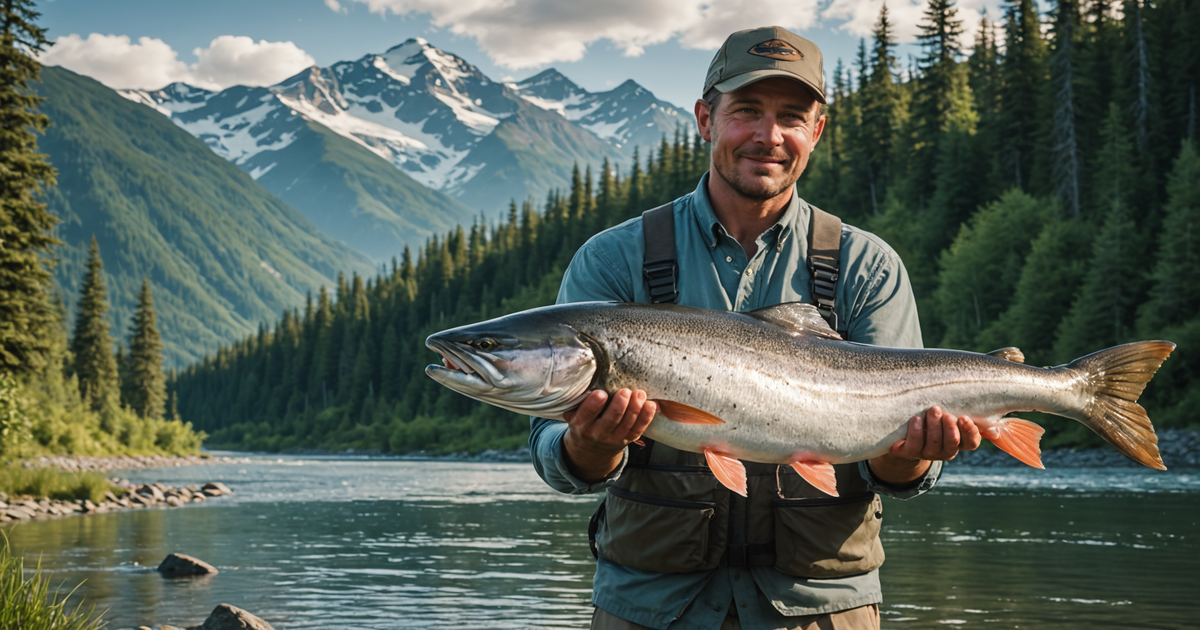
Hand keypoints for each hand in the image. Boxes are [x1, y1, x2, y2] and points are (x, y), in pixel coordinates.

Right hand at [561, 389, 656, 482]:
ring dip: (635, 407)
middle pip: (611, 419)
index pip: (587, 414)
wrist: (591, 450)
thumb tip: (582, 381)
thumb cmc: (584, 424)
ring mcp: (615, 438)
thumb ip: (577, 403)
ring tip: (639, 393)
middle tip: (624, 391)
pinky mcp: (628, 439)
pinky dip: (646, 416)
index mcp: (582, 425)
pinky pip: (639, 428)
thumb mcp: (574, 415)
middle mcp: (598, 434)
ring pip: (627, 423)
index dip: (594, 404)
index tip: (601, 393)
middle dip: (620, 404)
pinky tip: (650, 404)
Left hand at [868, 406, 982, 486]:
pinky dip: (916, 433)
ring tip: (933, 410)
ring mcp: (927, 454)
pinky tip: (916, 419)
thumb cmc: (934, 418)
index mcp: (959, 442)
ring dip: (934, 427)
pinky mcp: (909, 452)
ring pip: (933, 444)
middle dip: (950, 428)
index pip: (971, 442)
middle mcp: (945, 451)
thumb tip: (997, 407)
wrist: (905, 432)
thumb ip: (970, 412)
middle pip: (952, 443)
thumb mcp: (951, 414)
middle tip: (946, 415)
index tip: (963, 418)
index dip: (970, 432)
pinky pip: (914, 446)